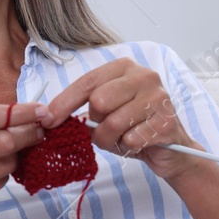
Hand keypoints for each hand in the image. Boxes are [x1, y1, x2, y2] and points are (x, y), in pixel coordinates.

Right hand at [0, 103, 46, 218]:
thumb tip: (26, 116)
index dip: (24, 113)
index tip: (43, 111)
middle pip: (6, 141)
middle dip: (29, 136)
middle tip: (39, 132)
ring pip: (7, 164)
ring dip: (14, 158)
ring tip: (6, 153)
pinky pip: (0, 182)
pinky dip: (3, 175)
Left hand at [43, 58, 201, 182]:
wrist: (172, 151)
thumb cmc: (134, 128)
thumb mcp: (106, 113)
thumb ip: (84, 109)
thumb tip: (49, 116)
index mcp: (124, 67)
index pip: (87, 82)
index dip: (64, 102)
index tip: (47, 119)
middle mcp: (144, 76)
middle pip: (99, 101)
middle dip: (95, 124)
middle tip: (105, 131)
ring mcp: (159, 97)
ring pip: (114, 123)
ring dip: (110, 140)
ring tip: (121, 140)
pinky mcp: (167, 121)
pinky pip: (131, 139)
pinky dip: (128, 147)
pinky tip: (138, 144)